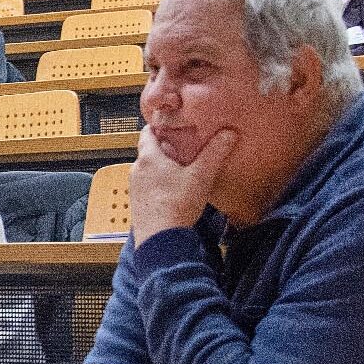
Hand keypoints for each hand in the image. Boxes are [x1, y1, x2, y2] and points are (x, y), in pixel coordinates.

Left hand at [129, 125, 236, 244]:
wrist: (160, 240)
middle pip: (147, 152)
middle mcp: (136, 170)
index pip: (147, 132)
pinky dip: (157, 184)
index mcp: (149, 157)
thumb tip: (228, 133)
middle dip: (162, 147)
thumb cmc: (177, 204)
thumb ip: (214, 153)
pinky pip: (146, 186)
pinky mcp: (137, 204)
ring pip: (146, 170)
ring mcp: (134, 188)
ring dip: (160, 167)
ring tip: (179, 168)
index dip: (157, 126)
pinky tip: (172, 191)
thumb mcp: (201, 176)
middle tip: (181, 145)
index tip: (170, 124)